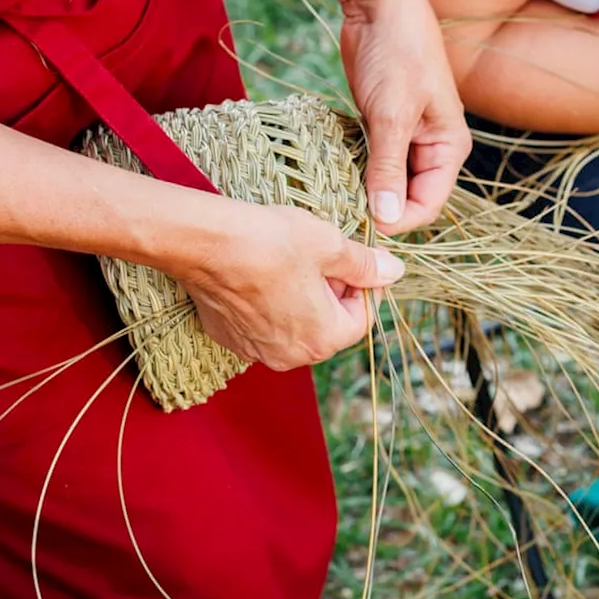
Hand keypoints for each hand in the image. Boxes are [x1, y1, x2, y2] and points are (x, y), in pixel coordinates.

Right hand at [174, 199, 404, 371]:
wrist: (204, 241)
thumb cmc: (270, 242)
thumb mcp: (331, 245)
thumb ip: (367, 265)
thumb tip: (393, 272)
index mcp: (323, 339)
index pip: (361, 318)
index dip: (363, 286)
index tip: (354, 261)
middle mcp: (291, 356)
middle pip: (329, 326)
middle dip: (332, 294)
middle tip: (322, 258)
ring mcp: (257, 351)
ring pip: (296, 325)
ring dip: (301, 299)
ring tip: (291, 263)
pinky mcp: (230, 338)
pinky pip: (263, 325)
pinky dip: (270, 304)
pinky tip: (262, 274)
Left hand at [335, 0, 471, 234]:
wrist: (380, 8)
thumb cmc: (398, 53)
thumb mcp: (391, 115)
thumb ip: (388, 169)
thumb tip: (387, 218)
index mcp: (449, 147)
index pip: (429, 203)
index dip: (399, 220)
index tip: (364, 224)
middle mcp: (432, 148)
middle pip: (408, 197)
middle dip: (380, 207)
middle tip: (343, 212)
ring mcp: (407, 138)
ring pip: (387, 181)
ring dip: (364, 189)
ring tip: (336, 196)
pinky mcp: (383, 127)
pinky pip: (371, 161)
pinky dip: (355, 169)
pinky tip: (336, 173)